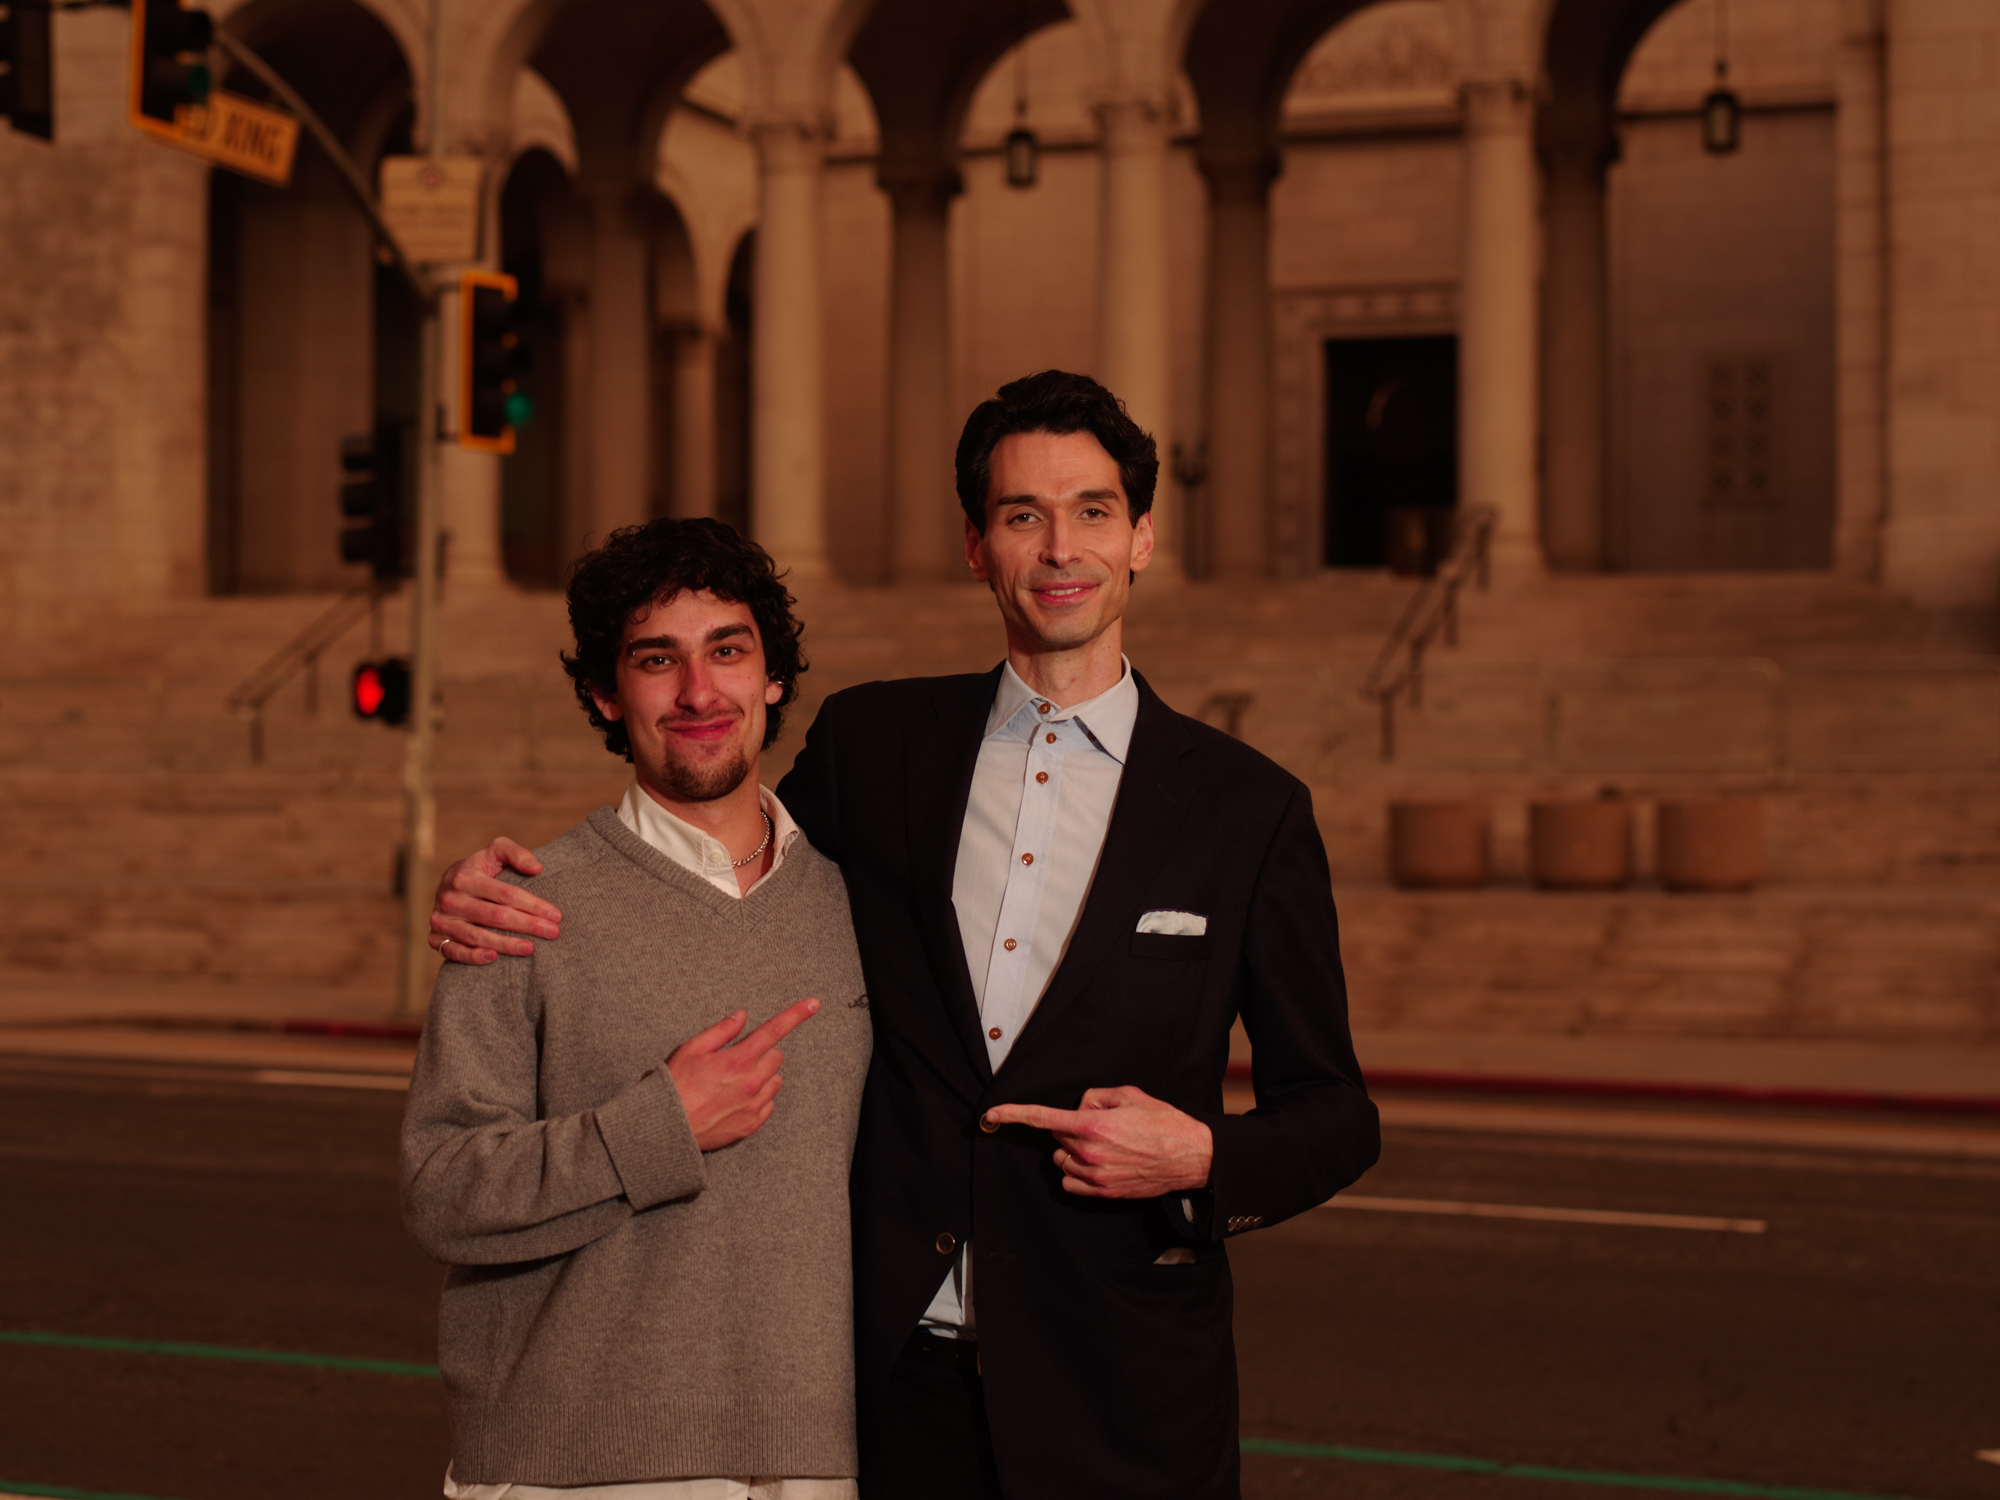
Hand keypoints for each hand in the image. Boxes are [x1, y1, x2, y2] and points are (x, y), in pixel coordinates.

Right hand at [430, 838, 562, 962]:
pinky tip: (494, 957)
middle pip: (495, 916)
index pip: (506, 894)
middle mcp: (450, 898)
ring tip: (530, 948)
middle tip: (552, 933)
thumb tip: (537, 868)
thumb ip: (516, 853)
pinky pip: (454, 951)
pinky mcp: (435, 938)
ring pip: (477, 936)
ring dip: (505, 944)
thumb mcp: (495, 852)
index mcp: (466, 876)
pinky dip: (473, 956)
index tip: (555, 915)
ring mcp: (441, 920)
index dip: (533, 905)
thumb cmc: (480, 869)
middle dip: (527, 925)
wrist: (448, 886)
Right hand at [666, 997, 819, 1151]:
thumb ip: (722, 1031)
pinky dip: (758, 1098)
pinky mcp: (752, 1125)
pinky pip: (769, 1104)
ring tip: (734, 1082)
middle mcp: (752, 1083)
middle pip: (776, 1056)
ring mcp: (753, 1106)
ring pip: (775, 1080)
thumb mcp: (692, 1049)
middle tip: (737, 1059)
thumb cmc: (676, 1086)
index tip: (813, 1003)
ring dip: (762, 1076)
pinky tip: (736, 1099)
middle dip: (762, 1053)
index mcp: (738, 1060)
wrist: (667, 1128)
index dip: (796, 1014)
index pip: (774, 1030)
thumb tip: (742, 1016)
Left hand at [982, 1086, 1212, 1198]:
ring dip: (1073, 1150)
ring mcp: (1095, 1176)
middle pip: (1057, 1137)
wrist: (1190, 1156)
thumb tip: (1079, 1108)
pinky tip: (1097, 1163)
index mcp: (1093, 1126)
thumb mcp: (1129, 1095)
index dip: (1014, 1115)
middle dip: (1070, 1127)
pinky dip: (1076, 1171)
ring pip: (1062, 1160)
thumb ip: (1095, 1097)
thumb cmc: (1163, 1122)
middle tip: (1100, 1124)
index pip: (1044, 1119)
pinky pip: (1070, 1182)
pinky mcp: (1103, 1192)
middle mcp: (1089, 1153)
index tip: (992, 1115)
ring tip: (1104, 1145)